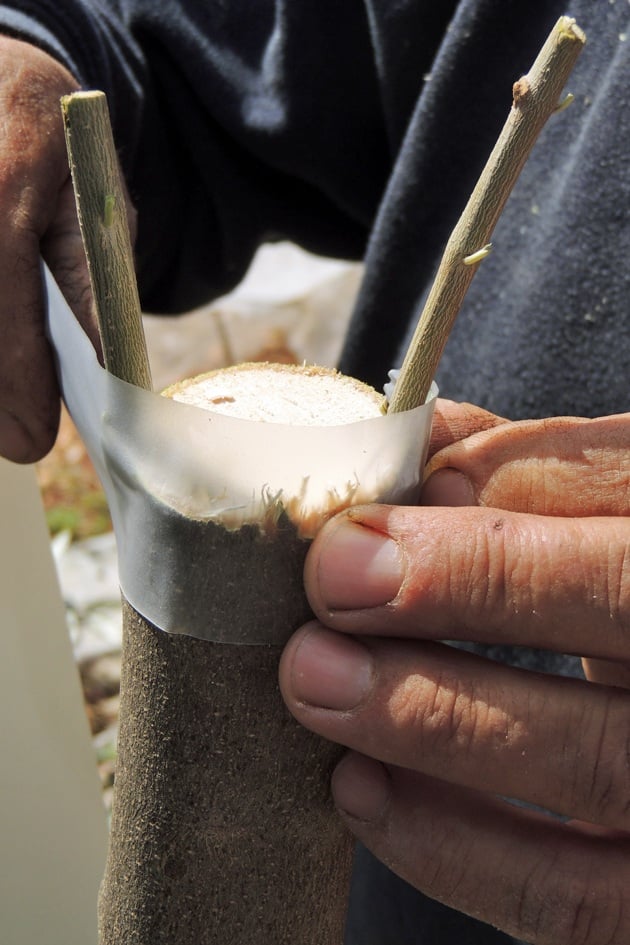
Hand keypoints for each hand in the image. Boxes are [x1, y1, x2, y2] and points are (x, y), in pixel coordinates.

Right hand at [0, 37, 131, 462]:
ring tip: (8, 416)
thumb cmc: (57, 139)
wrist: (3, 79)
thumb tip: (105, 365)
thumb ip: (92, 279)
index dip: (18, 391)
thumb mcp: (92, 198)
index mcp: (1, 195)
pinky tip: (2, 370)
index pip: (4, 319)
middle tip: (18, 442)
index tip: (33, 440)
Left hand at [280, 408, 629, 944]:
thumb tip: (409, 465)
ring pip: (593, 762)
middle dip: (467, 587)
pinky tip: (359, 787)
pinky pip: (566, 894)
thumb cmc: (613, 583)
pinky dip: (452, 848)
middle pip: (622, 610)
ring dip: (433, 719)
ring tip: (315, 679)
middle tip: (332, 580)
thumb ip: (524, 474)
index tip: (369, 515)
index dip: (506, 495)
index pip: (626, 498)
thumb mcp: (599, 514)